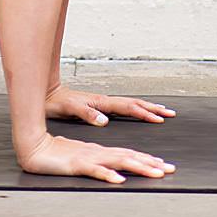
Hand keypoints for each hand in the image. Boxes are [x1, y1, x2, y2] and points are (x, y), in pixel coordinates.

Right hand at [15, 132, 175, 183]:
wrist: (33, 147)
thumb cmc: (54, 154)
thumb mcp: (79, 159)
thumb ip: (94, 163)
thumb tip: (110, 170)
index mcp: (100, 152)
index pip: (128, 155)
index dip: (147, 160)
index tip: (163, 166)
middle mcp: (98, 153)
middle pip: (129, 157)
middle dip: (151, 163)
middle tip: (171, 169)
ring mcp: (89, 158)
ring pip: (118, 162)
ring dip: (138, 167)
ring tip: (156, 172)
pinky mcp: (77, 164)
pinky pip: (95, 170)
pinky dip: (108, 175)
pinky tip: (120, 180)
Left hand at [46, 86, 175, 126]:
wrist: (47, 95)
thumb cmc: (56, 103)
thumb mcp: (71, 109)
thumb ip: (87, 114)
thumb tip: (105, 120)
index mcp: (102, 103)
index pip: (129, 108)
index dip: (144, 113)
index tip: (159, 118)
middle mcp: (105, 102)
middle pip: (135, 104)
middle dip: (153, 109)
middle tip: (169, 113)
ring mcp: (103, 103)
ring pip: (130, 104)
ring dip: (146, 107)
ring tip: (160, 111)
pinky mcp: (99, 107)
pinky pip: (122, 108)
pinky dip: (134, 109)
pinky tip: (137, 112)